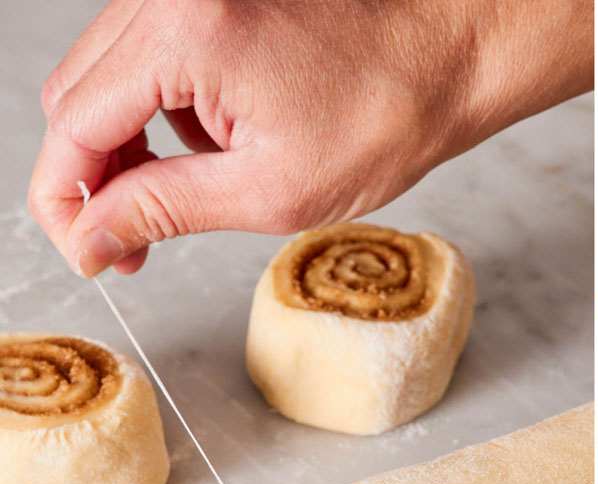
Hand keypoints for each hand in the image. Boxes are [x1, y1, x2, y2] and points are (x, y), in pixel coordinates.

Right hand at [28, 0, 591, 276]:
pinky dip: (170, 111)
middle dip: (95, 176)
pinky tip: (226, 144)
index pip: (73, 123)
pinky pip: (155, 58)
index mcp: (182, 35)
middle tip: (133, 241)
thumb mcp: (269, 190)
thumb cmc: (386, 118)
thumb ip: (163, 210)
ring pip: (112, 77)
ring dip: (134, 145)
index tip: (90, 253)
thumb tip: (91, 238)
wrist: (450, 57)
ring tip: (199, 190)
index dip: (67, 202)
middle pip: (78, 94)